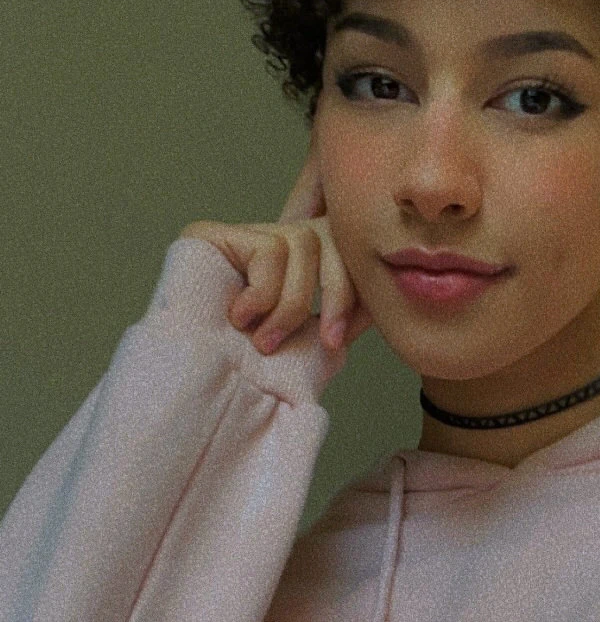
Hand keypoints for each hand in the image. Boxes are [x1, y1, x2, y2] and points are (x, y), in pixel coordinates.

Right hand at [179, 138, 372, 357]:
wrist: (201, 387)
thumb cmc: (250, 375)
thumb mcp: (310, 344)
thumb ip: (342, 318)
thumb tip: (376, 304)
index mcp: (305, 268)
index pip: (349, 257)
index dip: (353, 293)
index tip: (338, 340)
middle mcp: (278, 245)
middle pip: (333, 240)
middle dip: (336, 295)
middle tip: (323, 341)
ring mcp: (247, 236)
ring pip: (301, 244)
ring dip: (290, 304)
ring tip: (264, 339)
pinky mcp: (214, 234)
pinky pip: (270, 248)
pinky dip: (263, 291)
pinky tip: (241, 316)